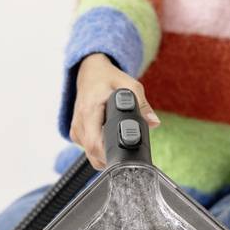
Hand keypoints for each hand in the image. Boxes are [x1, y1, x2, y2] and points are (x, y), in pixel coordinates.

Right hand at [69, 53, 159, 169]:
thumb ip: (142, 104)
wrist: (91, 73)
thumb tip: (153, 122)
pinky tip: (110, 137)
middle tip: (129, 149)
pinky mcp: (76, 134)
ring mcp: (76, 129)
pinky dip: (101, 149)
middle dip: (113, 156)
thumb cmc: (109, 78)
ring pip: (90, 154)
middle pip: (93, 153)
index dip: (111, 153)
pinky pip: (88, 150)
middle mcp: (79, 122)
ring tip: (120, 139)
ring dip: (107, 153)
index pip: (95, 143)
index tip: (126, 154)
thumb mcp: (129, 84)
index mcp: (89, 110)